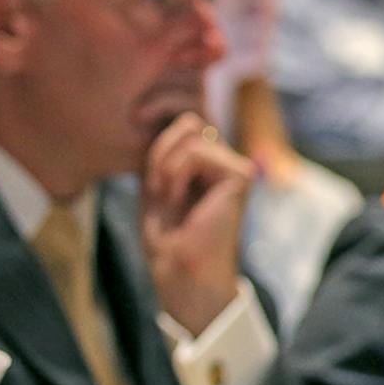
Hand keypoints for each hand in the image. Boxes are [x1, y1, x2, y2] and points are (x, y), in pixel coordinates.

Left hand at [141, 113, 252, 333]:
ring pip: (191, 133)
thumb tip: (164, 113)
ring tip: (168, 198)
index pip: (186, 122)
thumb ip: (164, 148)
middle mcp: (227, 163)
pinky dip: (176, 175)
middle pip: (189, 121)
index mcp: (209, 165)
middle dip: (160, 149)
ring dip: (165, 167)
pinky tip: (179, 199)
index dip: (160, 123)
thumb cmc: (168, 237)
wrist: (181, 271)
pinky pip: (195, 153)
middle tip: (155, 187)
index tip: (143, 144)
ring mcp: (237, 168)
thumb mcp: (156, 181)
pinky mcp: (240, 176)